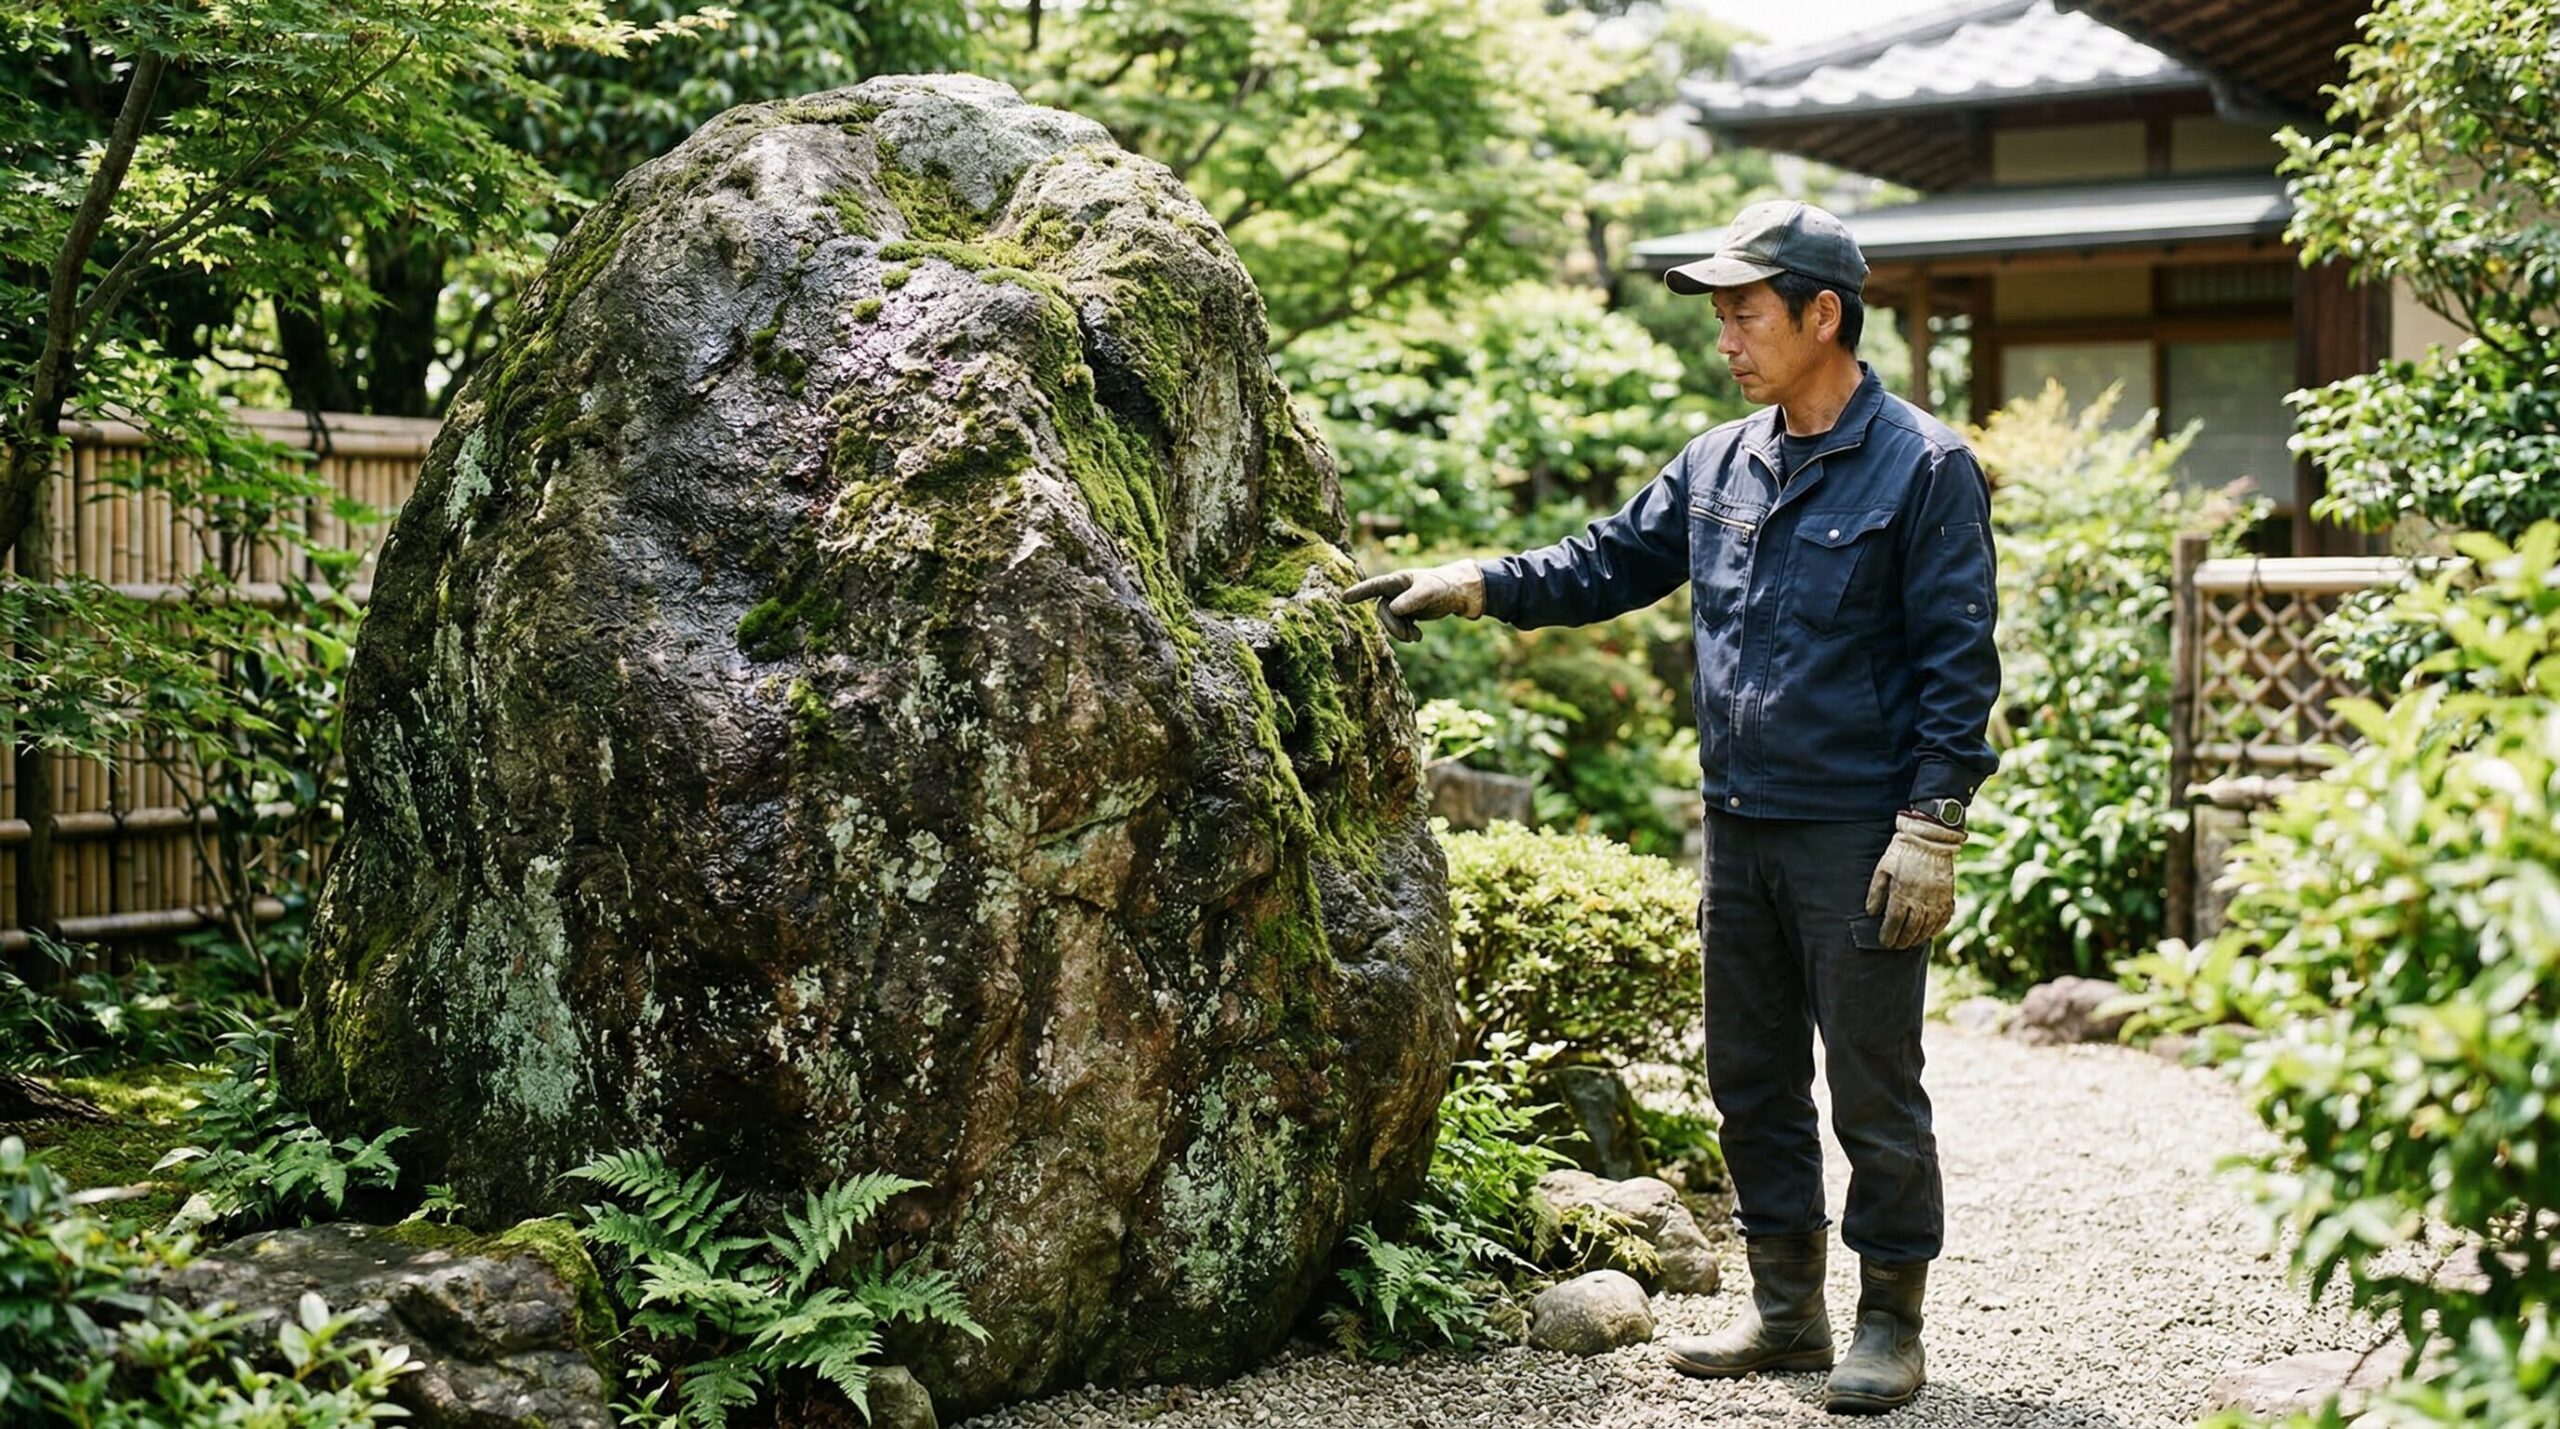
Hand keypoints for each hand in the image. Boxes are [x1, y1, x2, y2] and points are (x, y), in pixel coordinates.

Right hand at [1341, 559, 1485, 641]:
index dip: (1359, 592)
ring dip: (1400, 632)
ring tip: (1416, 638)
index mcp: (1397, 580)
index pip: (1375, 586)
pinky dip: (1407, 634)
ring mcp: (1400, 602)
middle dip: (1393, 625)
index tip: (1344, 598)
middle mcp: (1395, 591)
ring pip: (1390, 621)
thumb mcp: (1429, 592)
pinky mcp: (1407, 613)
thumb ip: (1412, 600)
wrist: (1457, 592)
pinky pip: (1399, 626)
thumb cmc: (1442, 585)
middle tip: (1408, 636)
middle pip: (1383, 610)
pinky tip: (1418, 637)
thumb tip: (1393, 609)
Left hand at [1864, 813, 1964, 948]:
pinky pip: (1944, 918)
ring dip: (1918, 938)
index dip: (1888, 935)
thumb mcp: (1883, 868)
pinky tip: (1929, 932)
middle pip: (1911, 929)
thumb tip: (1871, 913)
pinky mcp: (1948, 896)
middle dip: (1902, 940)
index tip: (1885, 941)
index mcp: (1902, 892)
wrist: (1930, 838)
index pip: (1894, 922)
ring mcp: (1936, 899)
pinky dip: (1936, 929)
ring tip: (1910, 942)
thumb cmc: (1902, 852)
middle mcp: (1920, 899)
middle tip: (1896, 946)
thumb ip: (1876, 892)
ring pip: (1927, 927)